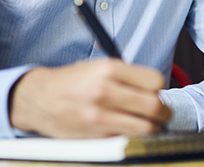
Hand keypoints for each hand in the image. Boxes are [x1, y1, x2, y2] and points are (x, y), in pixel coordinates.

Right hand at [9, 59, 171, 137]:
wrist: (39, 99)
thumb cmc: (71, 82)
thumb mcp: (99, 66)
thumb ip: (127, 75)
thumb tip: (155, 88)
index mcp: (109, 69)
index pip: (155, 81)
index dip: (159, 87)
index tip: (156, 91)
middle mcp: (105, 91)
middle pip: (155, 106)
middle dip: (164, 111)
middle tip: (162, 112)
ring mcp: (100, 115)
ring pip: (146, 127)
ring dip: (153, 127)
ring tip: (149, 123)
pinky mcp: (96, 135)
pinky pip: (127, 137)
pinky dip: (133, 135)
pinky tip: (127, 127)